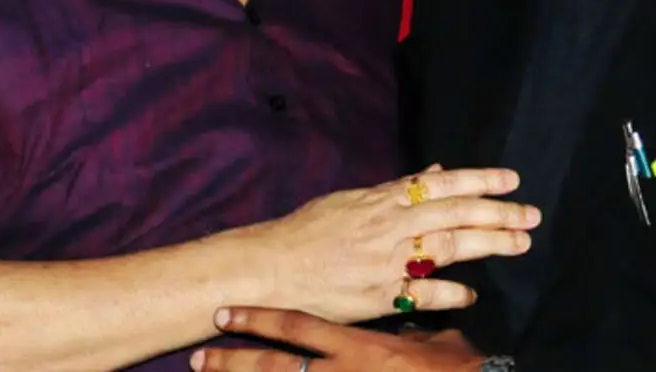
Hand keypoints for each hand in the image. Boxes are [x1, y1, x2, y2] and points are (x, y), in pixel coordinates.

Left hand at [191, 310, 486, 371]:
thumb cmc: (459, 371)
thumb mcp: (434, 338)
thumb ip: (412, 313)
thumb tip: (408, 291)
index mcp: (359, 347)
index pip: (297, 329)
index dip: (258, 321)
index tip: (224, 313)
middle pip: (277, 369)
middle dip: (234, 364)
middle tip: (196, 358)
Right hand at [243, 167, 539, 323]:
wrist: (271, 266)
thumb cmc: (308, 231)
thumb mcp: (351, 199)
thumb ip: (396, 189)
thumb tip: (435, 171)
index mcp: (381, 199)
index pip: (440, 183)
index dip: (478, 180)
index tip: (511, 180)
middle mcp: (389, 225)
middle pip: (454, 214)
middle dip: (497, 213)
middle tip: (531, 214)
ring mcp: (386, 261)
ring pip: (448, 247)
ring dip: (488, 245)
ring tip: (520, 243)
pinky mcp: (379, 295)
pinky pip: (424, 293)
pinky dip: (452, 293)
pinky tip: (472, 294)